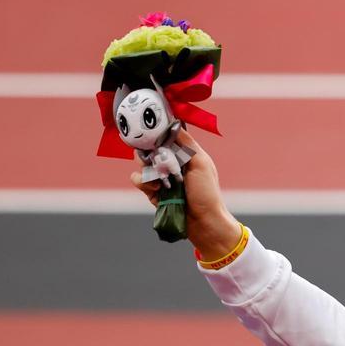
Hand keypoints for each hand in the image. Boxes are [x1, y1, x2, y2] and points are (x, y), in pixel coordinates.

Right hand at [131, 128, 240, 257]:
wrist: (202, 222)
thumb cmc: (206, 192)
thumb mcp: (201, 163)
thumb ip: (187, 143)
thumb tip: (173, 123)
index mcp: (184, 153)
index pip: (165, 135)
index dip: (157, 132)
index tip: (150, 130)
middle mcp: (170, 163)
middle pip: (149, 147)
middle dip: (149, 152)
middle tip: (156, 159)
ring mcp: (160, 177)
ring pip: (140, 162)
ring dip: (148, 169)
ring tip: (160, 181)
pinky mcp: (152, 191)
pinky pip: (138, 179)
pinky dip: (144, 183)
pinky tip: (156, 190)